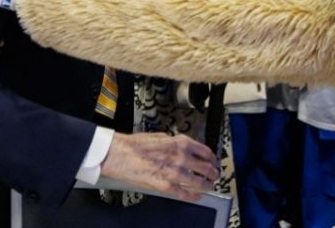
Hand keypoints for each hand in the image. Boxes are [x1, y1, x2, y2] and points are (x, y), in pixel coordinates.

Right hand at [101, 132, 218, 201]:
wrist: (120, 154)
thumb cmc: (135, 145)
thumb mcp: (160, 136)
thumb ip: (174, 142)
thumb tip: (182, 147)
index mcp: (180, 143)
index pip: (206, 152)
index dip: (213, 159)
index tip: (214, 162)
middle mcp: (181, 157)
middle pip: (206, 168)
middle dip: (213, 174)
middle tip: (214, 176)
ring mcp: (174, 172)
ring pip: (199, 182)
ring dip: (206, 186)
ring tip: (208, 187)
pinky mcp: (165, 185)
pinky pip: (184, 193)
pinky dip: (193, 196)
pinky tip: (196, 197)